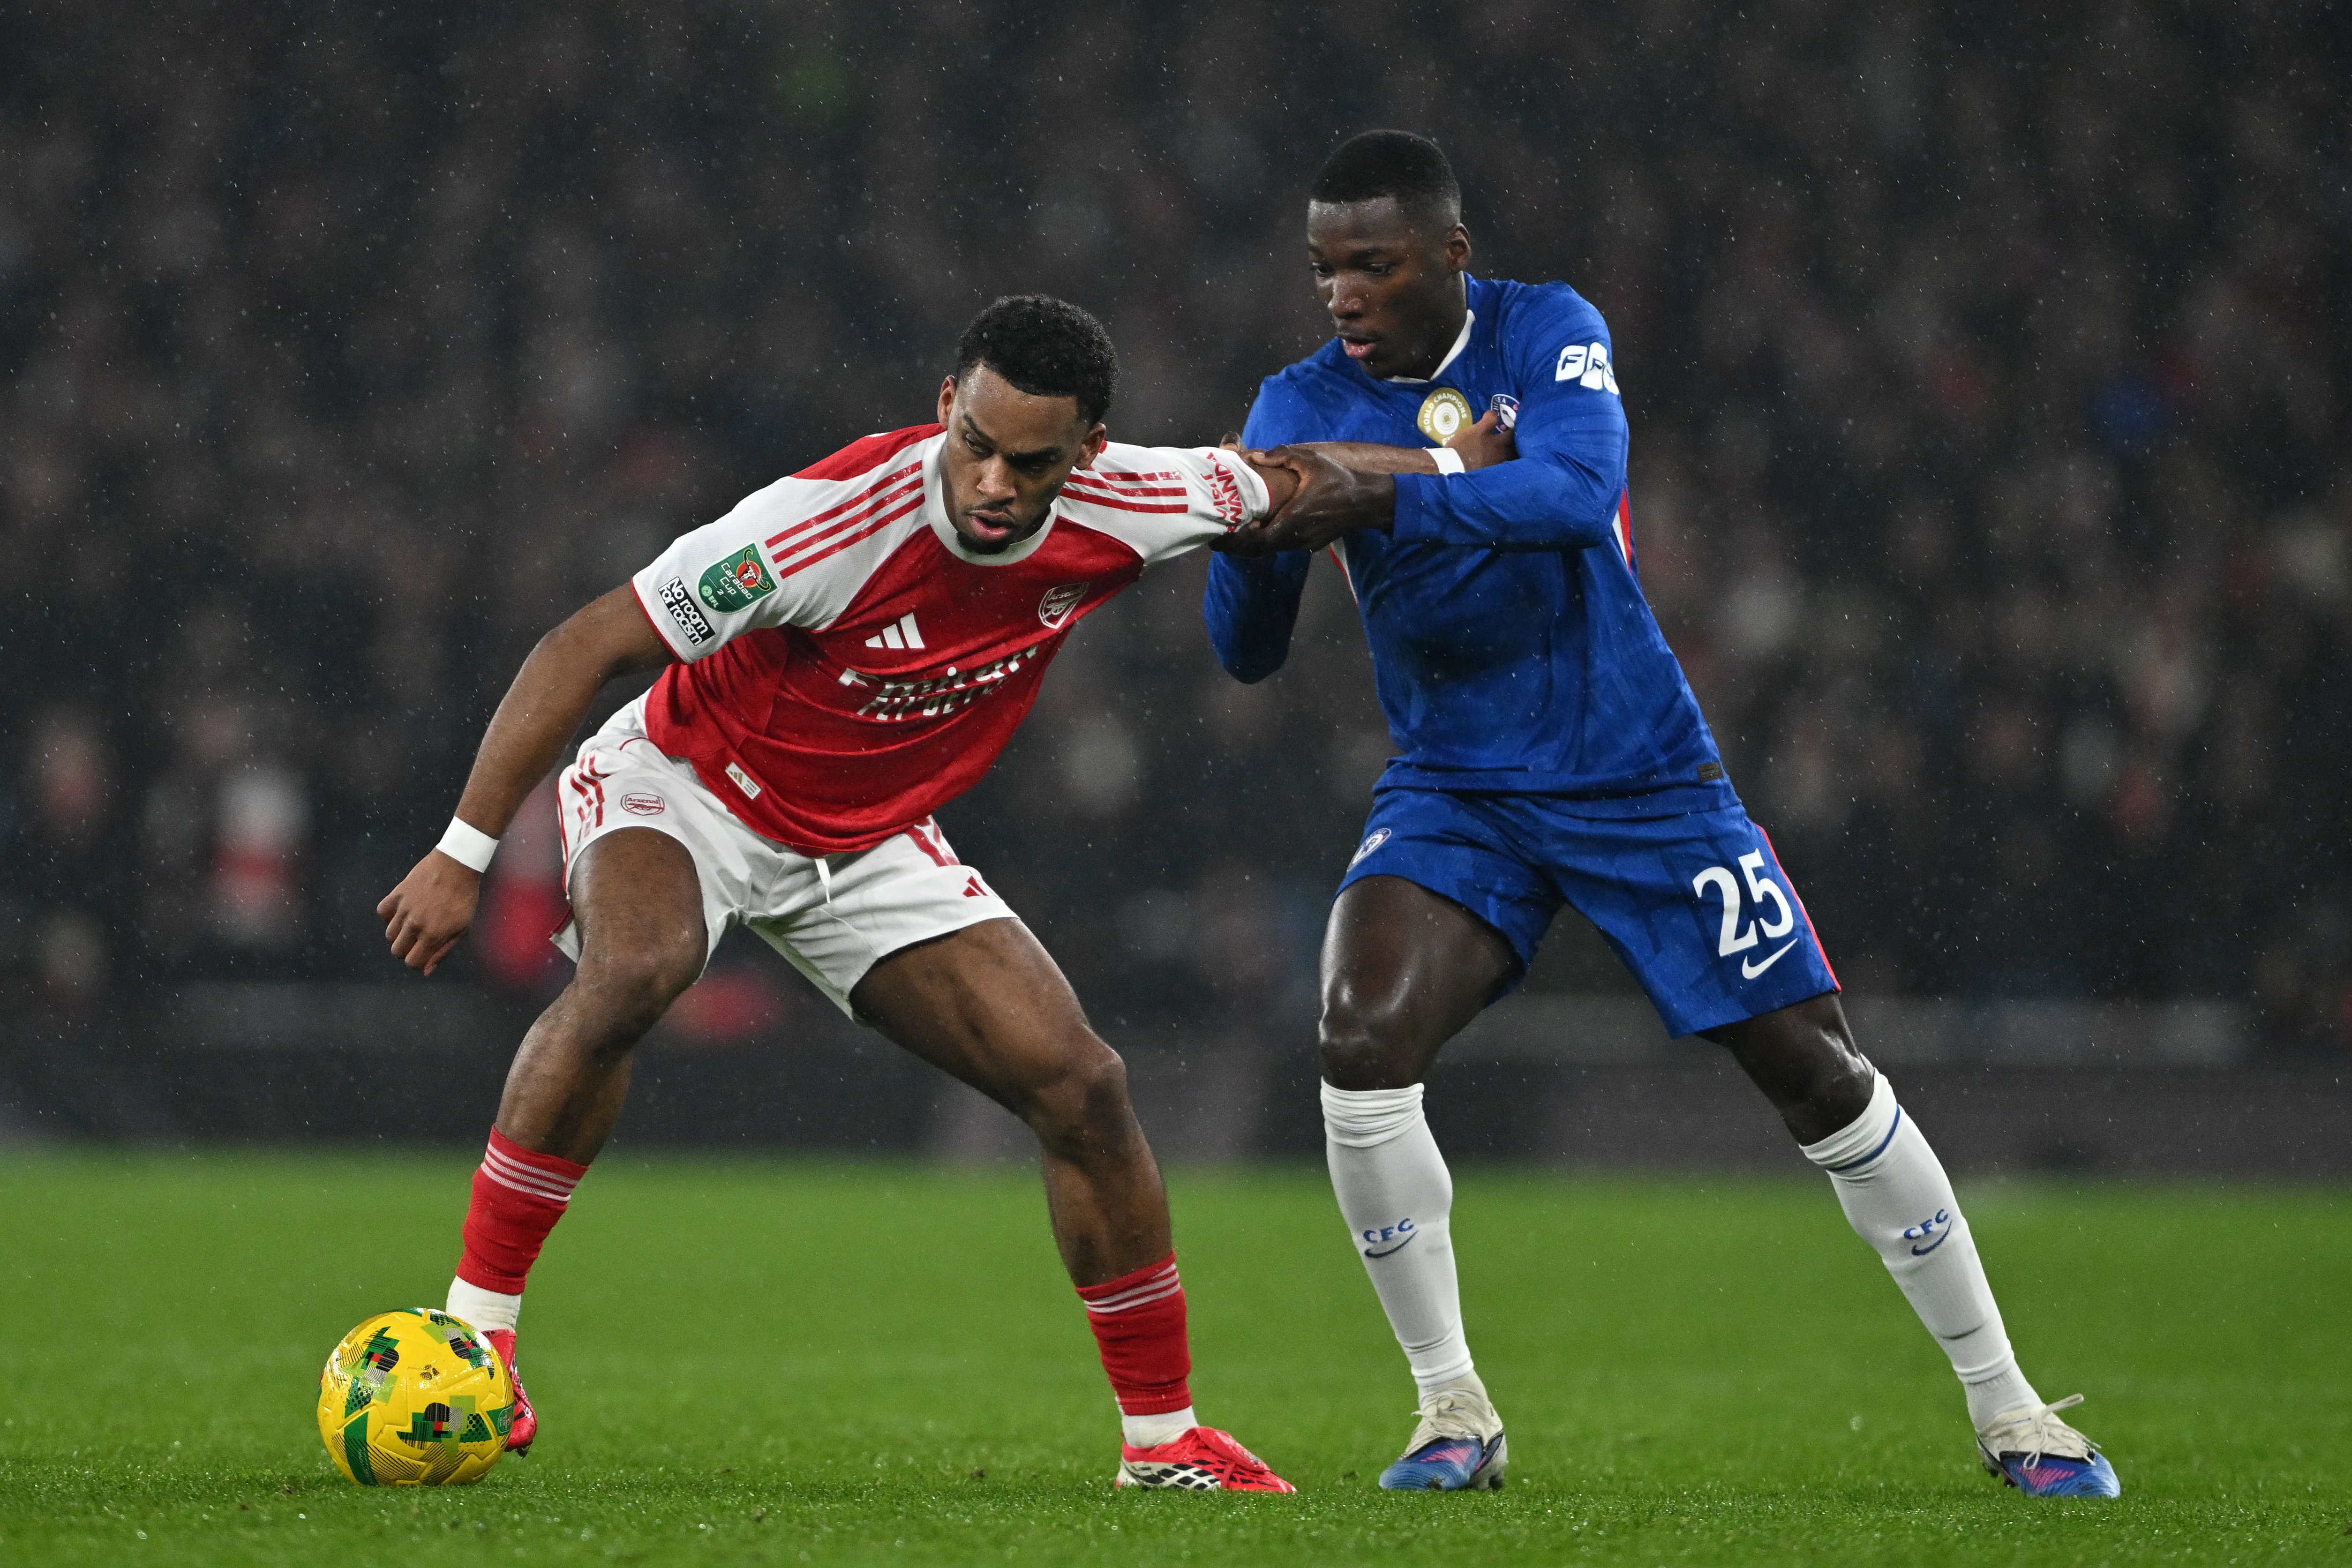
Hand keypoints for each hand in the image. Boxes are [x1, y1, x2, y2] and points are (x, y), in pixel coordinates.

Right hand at [377, 850, 481, 975]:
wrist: (458, 865)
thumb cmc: (463, 899)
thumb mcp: (462, 928)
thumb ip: (443, 951)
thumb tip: (426, 971)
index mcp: (433, 935)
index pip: (412, 962)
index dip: (419, 962)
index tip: (425, 953)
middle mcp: (415, 924)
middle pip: (397, 951)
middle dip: (408, 949)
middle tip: (421, 937)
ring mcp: (404, 908)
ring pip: (389, 935)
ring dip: (400, 933)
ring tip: (416, 921)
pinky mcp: (397, 894)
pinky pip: (382, 913)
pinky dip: (390, 915)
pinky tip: (404, 910)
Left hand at [1214, 445, 1395, 555]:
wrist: (1367, 501)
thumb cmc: (1339, 479)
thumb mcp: (1311, 461)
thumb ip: (1282, 456)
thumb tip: (1255, 456)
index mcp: (1293, 519)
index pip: (1257, 541)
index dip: (1236, 541)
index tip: (1220, 534)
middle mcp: (1296, 538)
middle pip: (1259, 549)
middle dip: (1239, 543)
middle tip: (1220, 532)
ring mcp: (1304, 544)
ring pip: (1271, 548)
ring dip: (1254, 541)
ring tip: (1235, 527)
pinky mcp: (1310, 544)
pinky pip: (1283, 545)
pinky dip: (1269, 539)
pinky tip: (1260, 525)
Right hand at [1446, 408, 1516, 469]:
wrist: (1453, 468)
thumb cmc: (1466, 447)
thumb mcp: (1477, 429)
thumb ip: (1489, 420)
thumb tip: (1495, 413)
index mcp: (1501, 443)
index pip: (1513, 433)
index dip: (1514, 426)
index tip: (1513, 422)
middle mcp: (1503, 456)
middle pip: (1513, 447)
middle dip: (1513, 441)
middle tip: (1510, 435)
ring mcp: (1497, 467)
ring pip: (1507, 457)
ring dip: (1507, 452)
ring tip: (1503, 447)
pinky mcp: (1489, 474)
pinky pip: (1499, 466)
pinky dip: (1498, 460)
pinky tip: (1493, 458)